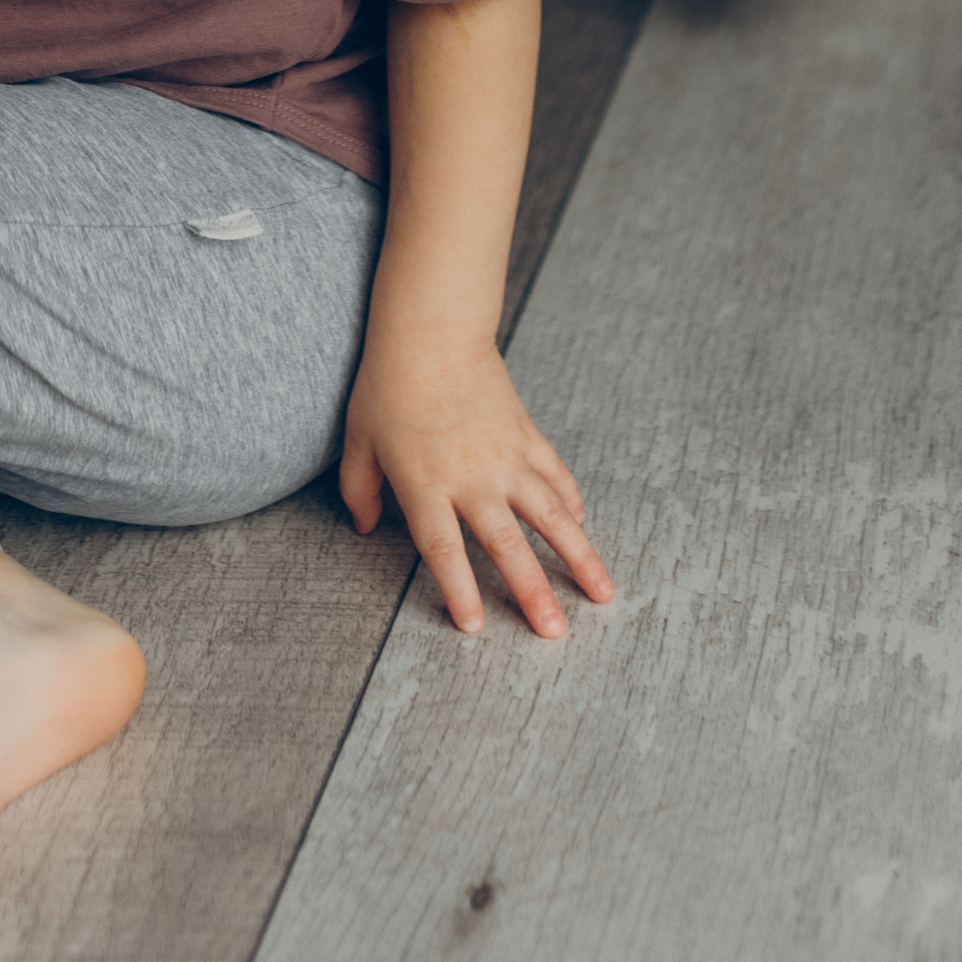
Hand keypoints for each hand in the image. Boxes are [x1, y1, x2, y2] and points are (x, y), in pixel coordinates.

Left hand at [338, 332, 614, 638]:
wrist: (431, 329)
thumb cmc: (388, 383)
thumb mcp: (359, 439)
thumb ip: (360, 488)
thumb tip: (363, 526)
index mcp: (426, 483)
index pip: (445, 549)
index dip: (460, 589)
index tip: (475, 627)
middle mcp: (472, 477)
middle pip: (507, 544)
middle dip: (533, 591)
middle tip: (555, 633)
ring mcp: (506, 455)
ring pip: (550, 514)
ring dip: (578, 555)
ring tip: (602, 593)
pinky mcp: (525, 434)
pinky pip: (554, 474)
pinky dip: (571, 501)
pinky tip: (581, 524)